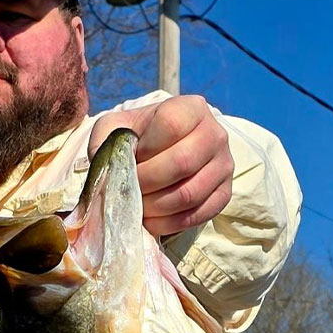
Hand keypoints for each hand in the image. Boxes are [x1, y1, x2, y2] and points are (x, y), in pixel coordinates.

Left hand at [89, 95, 233, 237]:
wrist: (161, 152)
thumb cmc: (137, 138)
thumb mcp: (116, 128)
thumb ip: (107, 141)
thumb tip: (111, 172)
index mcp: (191, 108)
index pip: (171, 124)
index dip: (145, 147)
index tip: (131, 159)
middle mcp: (215, 133)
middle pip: (182, 162)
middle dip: (147, 182)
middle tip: (128, 190)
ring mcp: (224, 165)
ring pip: (189, 193)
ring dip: (155, 206)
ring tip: (137, 206)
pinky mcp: (225, 194)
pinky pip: (197, 215)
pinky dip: (169, 223)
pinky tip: (151, 219)